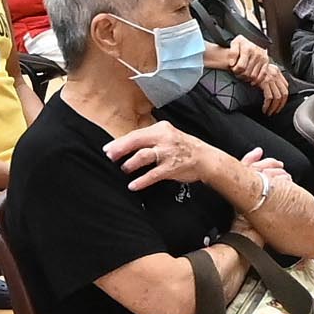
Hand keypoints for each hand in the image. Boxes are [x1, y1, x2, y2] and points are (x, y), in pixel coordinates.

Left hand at [107, 113, 230, 195]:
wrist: (205, 158)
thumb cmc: (183, 148)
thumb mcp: (167, 136)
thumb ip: (149, 139)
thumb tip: (126, 145)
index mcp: (160, 129)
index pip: (136, 134)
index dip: (120, 142)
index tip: (107, 148)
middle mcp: (164, 139)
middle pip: (137, 142)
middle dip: (120, 149)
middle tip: (109, 157)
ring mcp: (168, 153)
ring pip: (144, 156)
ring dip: (130, 164)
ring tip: (123, 169)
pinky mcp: (172, 168)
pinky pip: (153, 174)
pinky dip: (142, 180)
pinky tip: (133, 185)